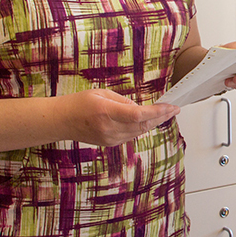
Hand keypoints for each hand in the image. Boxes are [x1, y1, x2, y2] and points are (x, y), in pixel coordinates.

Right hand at [56, 89, 179, 146]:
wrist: (60, 121)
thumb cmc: (78, 103)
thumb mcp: (102, 93)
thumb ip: (123, 100)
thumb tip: (140, 107)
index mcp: (107, 113)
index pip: (139, 115)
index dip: (158, 112)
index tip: (171, 107)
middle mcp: (110, 129)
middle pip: (143, 125)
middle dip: (162, 117)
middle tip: (174, 109)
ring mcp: (110, 139)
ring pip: (140, 131)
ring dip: (154, 122)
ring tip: (166, 113)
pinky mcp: (110, 143)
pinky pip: (132, 135)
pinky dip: (142, 127)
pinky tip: (150, 120)